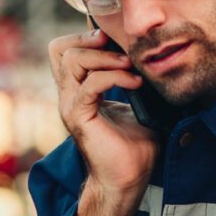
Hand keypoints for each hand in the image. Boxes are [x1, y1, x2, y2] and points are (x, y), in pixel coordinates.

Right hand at [47, 30, 159, 197]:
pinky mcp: (78, 116)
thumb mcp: (137, 104)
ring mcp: (70, 105)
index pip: (64, 50)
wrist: (129, 177)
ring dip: (105, 57)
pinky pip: (90, 84)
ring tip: (130, 65)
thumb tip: (156, 60)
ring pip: (72, 60)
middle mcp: (69, 94)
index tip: (114, 40)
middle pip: (60, 49)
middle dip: (90, 40)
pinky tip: (135, 83)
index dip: (85, 37)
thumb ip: (135, 80)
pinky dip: (114, 77)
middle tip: (119, 48)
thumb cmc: (135, 145)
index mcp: (79, 89)